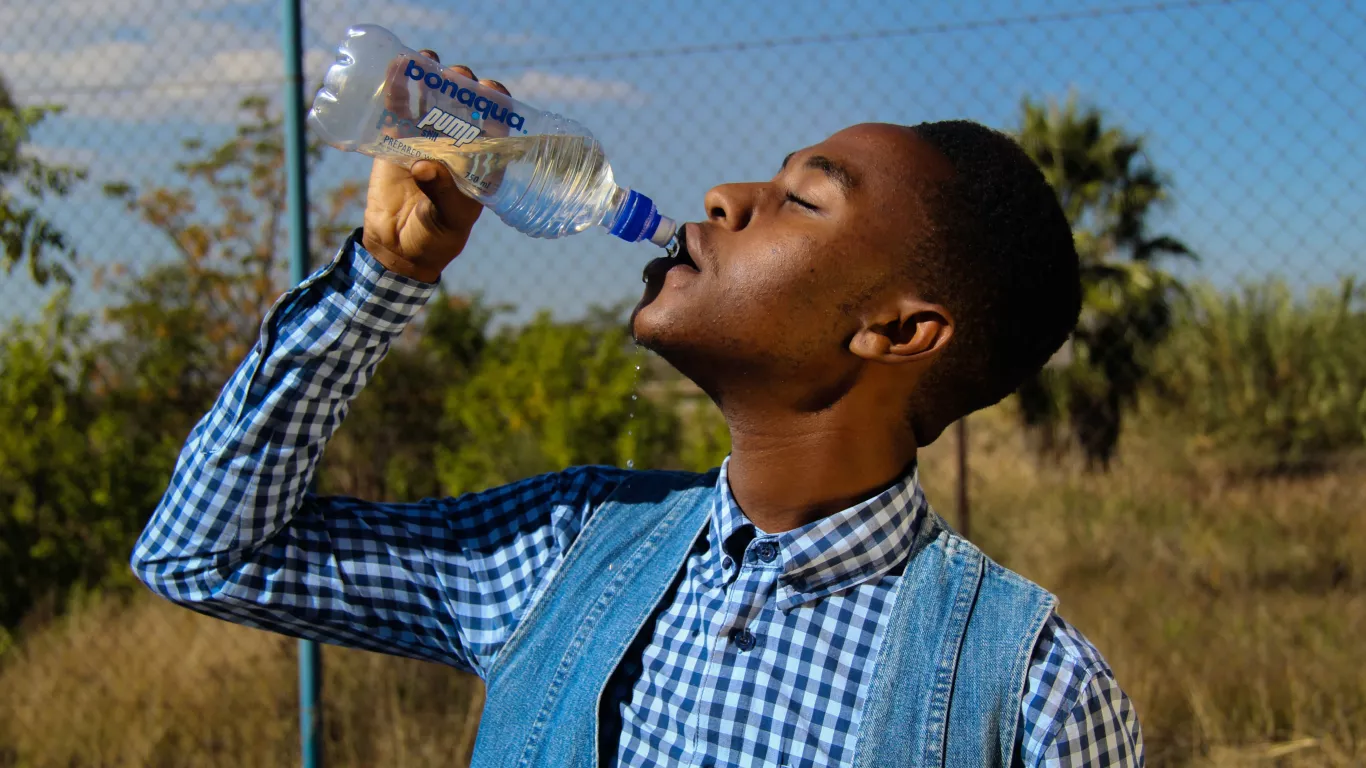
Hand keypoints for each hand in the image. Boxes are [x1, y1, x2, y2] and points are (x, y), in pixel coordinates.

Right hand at [361, 50, 512, 282]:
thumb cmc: (435, 237)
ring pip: (433, 101)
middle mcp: (457, 147)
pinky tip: (396, 67)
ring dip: (432, 78)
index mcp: (480, 163)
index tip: (491, 89)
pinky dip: (397, 88)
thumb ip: (440, 193)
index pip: (496, 126)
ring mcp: (427, 141)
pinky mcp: (398, 141)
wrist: (398, 247)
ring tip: (428, 59)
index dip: (497, 104)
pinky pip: (398, 110)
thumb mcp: (446, 219)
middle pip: (465, 106)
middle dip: (463, 86)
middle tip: (458, 76)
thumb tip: (425, 164)